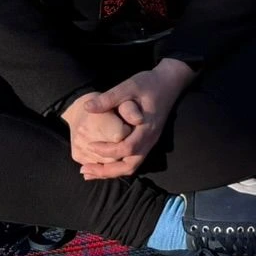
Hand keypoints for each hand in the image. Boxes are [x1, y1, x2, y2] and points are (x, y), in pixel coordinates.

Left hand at [66, 60, 194, 180]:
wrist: (170, 82)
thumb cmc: (150, 83)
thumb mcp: (129, 86)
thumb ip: (109, 98)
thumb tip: (86, 108)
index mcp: (146, 128)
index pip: (127, 148)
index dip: (108, 150)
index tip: (90, 145)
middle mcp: (149, 140)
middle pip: (130, 166)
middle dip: (107, 171)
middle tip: (85, 171)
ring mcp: (149, 142)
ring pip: (131, 166)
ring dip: (110, 172)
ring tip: (89, 172)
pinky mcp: (146, 141)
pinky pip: (132, 160)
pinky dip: (116, 166)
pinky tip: (101, 164)